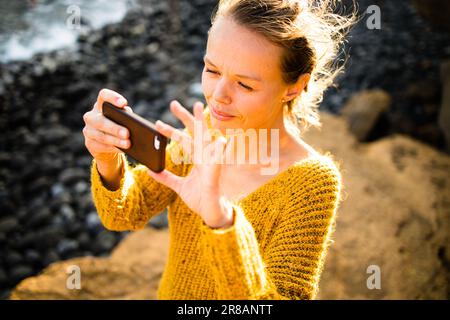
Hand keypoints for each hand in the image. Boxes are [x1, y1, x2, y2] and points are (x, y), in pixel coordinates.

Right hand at [82, 88, 132, 163]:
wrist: (108, 145)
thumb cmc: (119, 127)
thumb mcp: (123, 120)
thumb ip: (126, 117)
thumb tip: (134, 122)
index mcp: (101, 105)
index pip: (103, 95)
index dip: (112, 98)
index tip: (123, 104)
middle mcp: (91, 116)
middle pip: (101, 120)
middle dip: (115, 127)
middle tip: (127, 133)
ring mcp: (88, 130)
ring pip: (101, 136)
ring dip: (115, 140)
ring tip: (128, 144)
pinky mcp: (89, 143)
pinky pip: (101, 146)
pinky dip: (112, 148)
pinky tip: (122, 149)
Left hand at [147, 100, 233, 228]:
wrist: (211, 214)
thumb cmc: (199, 199)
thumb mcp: (179, 187)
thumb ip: (167, 178)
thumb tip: (151, 170)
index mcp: (197, 159)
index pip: (184, 140)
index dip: (171, 130)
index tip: (158, 122)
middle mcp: (204, 158)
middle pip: (194, 133)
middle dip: (185, 118)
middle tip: (173, 103)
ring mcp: (210, 165)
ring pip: (203, 140)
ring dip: (201, 125)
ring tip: (198, 109)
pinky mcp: (214, 176)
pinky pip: (216, 163)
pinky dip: (219, 152)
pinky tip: (220, 141)